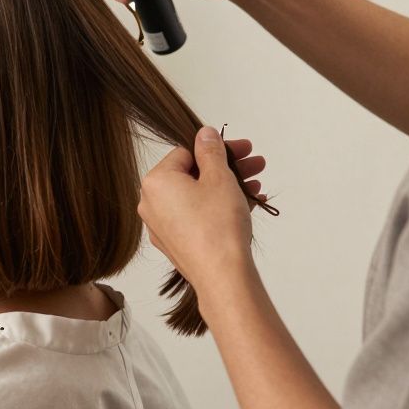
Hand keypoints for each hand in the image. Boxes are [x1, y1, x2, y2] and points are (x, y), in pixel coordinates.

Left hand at [139, 128, 267, 295]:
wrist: (222, 275)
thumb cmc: (218, 224)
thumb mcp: (219, 177)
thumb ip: (211, 151)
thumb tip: (204, 133)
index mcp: (155, 182)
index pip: (184, 153)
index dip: (216, 149)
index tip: (241, 149)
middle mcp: (151, 203)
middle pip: (192, 175)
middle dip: (226, 168)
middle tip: (254, 163)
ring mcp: (161, 225)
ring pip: (198, 197)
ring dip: (227, 187)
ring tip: (257, 185)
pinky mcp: (176, 243)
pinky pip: (197, 216)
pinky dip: (218, 208)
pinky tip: (248, 204)